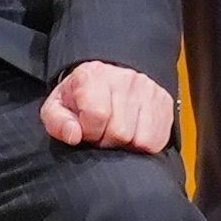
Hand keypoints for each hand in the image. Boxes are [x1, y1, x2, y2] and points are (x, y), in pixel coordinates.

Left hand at [39, 61, 176, 152]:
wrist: (105, 81)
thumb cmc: (79, 99)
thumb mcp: (57, 108)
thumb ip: (58, 123)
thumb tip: (74, 136)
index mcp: (94, 76)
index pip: (98, 115)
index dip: (90, 132)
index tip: (86, 131)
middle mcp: (125, 78)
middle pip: (120, 131)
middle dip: (107, 141)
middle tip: (102, 134)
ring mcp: (148, 89)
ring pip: (141, 139)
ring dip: (126, 145)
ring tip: (116, 133)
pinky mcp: (164, 101)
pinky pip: (158, 140)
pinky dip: (144, 145)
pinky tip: (132, 134)